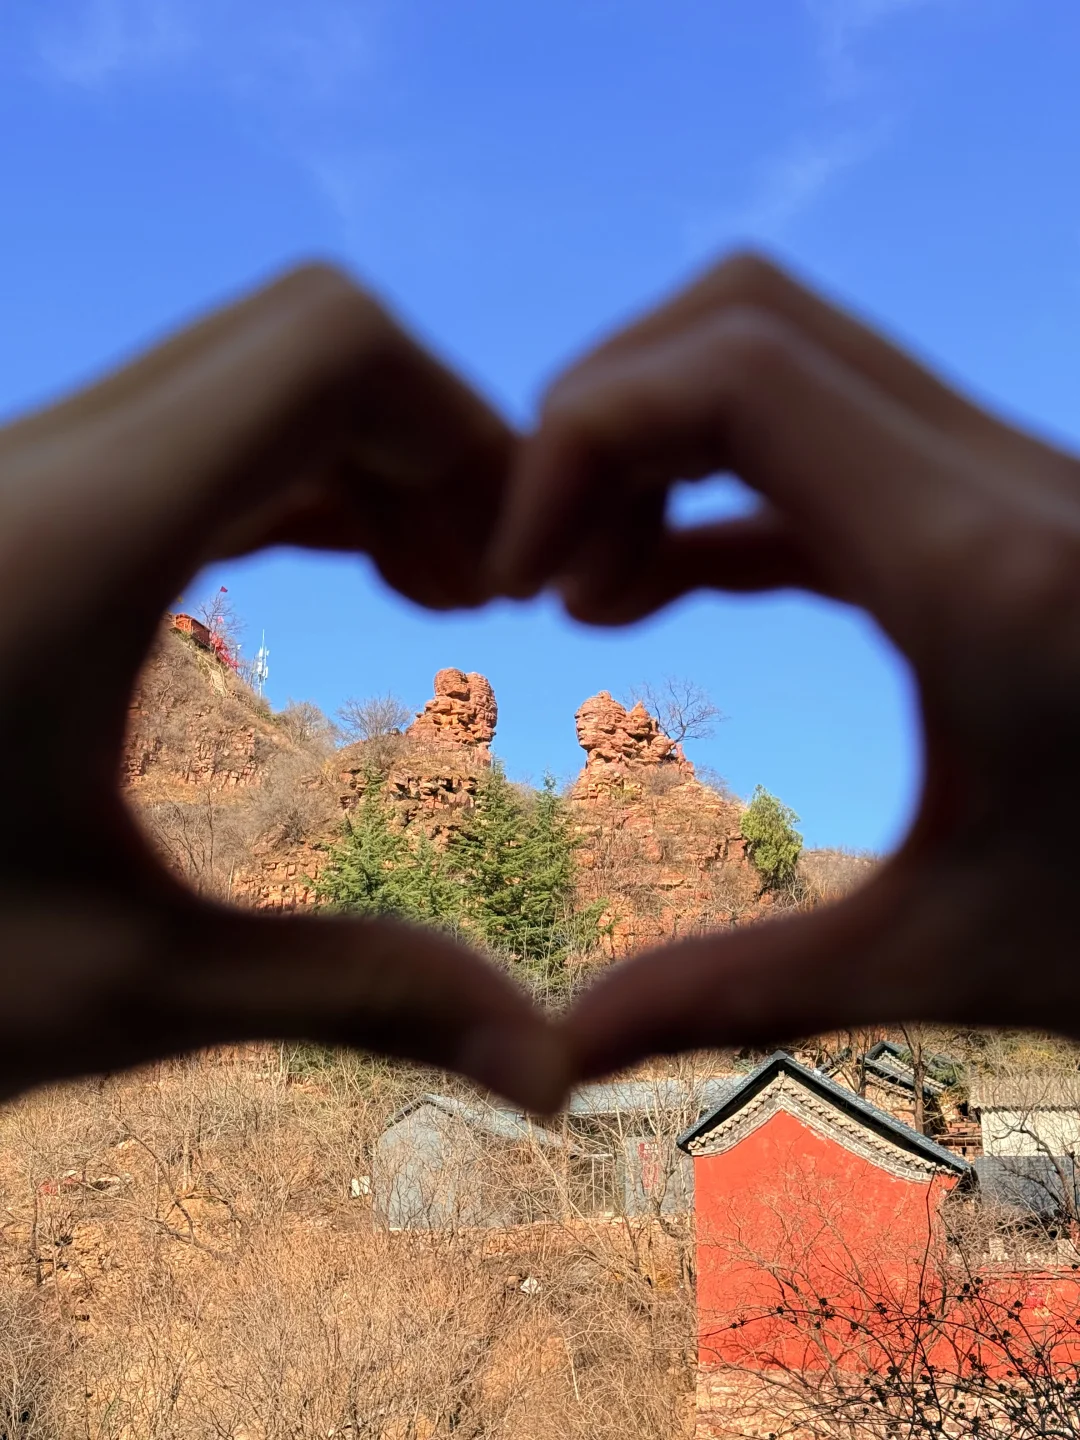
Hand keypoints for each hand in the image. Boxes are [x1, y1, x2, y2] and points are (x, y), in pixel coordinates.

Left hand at [0, 264, 564, 1110]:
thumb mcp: (116, 990)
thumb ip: (359, 996)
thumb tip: (553, 1074)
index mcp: (72, 539)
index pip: (330, 345)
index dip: (467, 432)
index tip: (507, 582)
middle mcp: (29, 459)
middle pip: (300, 339)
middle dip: (432, 447)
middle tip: (478, 599)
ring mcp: (4, 470)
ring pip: (236, 374)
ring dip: (360, 461)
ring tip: (425, 595)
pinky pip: (175, 430)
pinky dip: (281, 478)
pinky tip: (320, 578)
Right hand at [490, 251, 1079, 1078]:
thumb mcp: (948, 959)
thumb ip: (731, 996)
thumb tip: (558, 1060)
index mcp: (979, 571)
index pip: (729, 372)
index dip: (574, 438)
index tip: (517, 582)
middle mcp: (1004, 482)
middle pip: (743, 319)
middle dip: (598, 417)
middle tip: (535, 566)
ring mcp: (1017, 480)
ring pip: (788, 355)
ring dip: (657, 446)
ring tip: (587, 588)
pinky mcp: (1009, 511)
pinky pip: (832, 442)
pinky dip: (722, 490)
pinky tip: (663, 586)